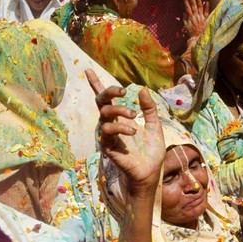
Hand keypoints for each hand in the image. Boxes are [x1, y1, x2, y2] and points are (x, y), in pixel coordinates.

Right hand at [86, 70, 164, 190]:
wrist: (150, 172)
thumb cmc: (150, 151)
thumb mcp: (154, 125)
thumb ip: (149, 108)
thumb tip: (142, 89)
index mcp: (121, 118)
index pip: (106, 99)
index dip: (96, 84)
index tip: (88, 70)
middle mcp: (112, 124)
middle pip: (101, 101)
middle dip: (109, 91)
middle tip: (124, 91)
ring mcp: (108, 135)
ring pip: (104, 114)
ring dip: (119, 110)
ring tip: (133, 115)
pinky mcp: (107, 146)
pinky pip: (107, 131)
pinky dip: (120, 127)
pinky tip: (132, 130)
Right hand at [182, 0, 208, 37]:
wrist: (198, 37)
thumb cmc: (191, 32)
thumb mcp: (186, 26)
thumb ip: (185, 19)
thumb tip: (184, 12)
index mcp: (190, 17)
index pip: (187, 7)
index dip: (185, 1)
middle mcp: (196, 16)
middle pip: (193, 5)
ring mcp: (201, 17)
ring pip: (200, 7)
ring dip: (198, 1)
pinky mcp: (206, 19)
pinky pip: (206, 12)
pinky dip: (207, 7)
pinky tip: (207, 1)